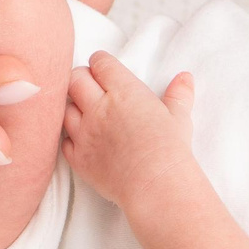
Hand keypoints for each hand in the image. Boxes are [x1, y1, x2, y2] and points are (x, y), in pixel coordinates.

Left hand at [62, 52, 197, 210]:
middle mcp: (99, 107)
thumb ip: (179, 94)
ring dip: (74, 108)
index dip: (100, 63)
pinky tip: (82, 139)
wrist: (155, 185)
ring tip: (85, 113)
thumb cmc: (170, 150)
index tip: (103, 69)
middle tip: (90, 86)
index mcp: (124, 91)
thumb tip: (185, 78)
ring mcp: (85, 133)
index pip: (100, 63)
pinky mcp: (79, 158)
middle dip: (81, 79)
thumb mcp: (179, 117)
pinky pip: (64, 140)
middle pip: (75, 79)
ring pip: (65, 108)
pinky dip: (71, 138)